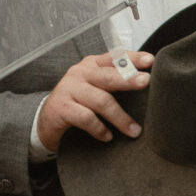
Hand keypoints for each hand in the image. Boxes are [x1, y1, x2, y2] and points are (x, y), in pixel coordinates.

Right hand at [36, 49, 152, 153]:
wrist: (45, 120)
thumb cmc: (78, 103)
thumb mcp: (95, 88)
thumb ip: (114, 83)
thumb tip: (146, 86)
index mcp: (91, 65)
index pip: (113, 58)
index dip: (132, 58)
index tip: (150, 60)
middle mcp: (80, 74)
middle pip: (108, 76)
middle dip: (128, 79)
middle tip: (146, 82)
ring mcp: (69, 90)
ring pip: (100, 100)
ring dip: (120, 117)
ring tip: (134, 131)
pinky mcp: (62, 108)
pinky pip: (86, 118)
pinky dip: (100, 129)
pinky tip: (108, 137)